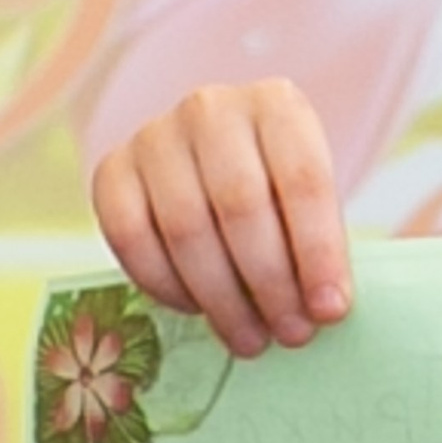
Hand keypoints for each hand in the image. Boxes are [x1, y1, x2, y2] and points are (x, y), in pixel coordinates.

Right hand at [88, 78, 352, 356]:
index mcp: (277, 104)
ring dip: (222, 298)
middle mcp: (211, 109)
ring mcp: (155, 136)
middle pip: (240, 205)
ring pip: (185, 228)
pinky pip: (131, 238)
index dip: (318, 252)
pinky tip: (198, 310)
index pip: (303, 179)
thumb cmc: (275, 190)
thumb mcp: (311, 200)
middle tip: (291, 333)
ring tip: (251, 338)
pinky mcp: (112, 170)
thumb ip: (322, 242)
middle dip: (270, 283)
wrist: (213, 159)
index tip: (329, 310)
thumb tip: (328, 307)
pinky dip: (166, 286)